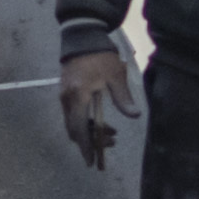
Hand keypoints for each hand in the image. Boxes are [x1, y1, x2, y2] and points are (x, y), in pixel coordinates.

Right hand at [58, 41, 134, 158]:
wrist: (82, 36)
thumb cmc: (100, 55)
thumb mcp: (115, 76)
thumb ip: (123, 97)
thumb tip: (134, 115)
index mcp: (79, 96)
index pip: (80, 128)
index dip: (85, 147)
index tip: (91, 161)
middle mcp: (67, 99)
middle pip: (74, 130)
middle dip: (90, 141)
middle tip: (110, 143)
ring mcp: (63, 96)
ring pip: (73, 123)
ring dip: (89, 131)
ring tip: (110, 132)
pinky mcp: (65, 92)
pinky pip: (72, 115)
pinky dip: (85, 122)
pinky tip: (100, 120)